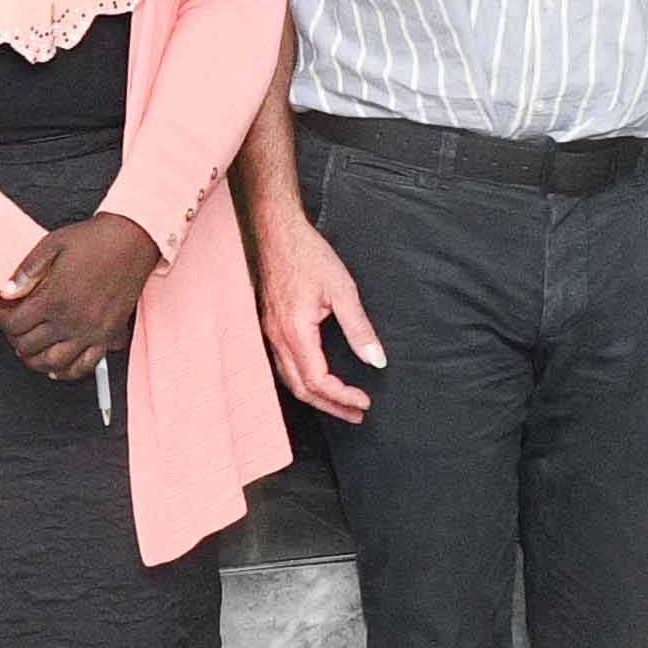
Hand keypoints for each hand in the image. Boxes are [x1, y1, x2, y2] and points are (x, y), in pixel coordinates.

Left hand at [0, 214, 162, 379]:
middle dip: (14, 339)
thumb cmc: (96, 241)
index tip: (3, 314)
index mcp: (54, 297)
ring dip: (34, 360)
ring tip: (29, 349)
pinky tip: (57, 366)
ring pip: (53, 363)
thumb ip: (27, 271)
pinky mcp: (108, 336)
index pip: (14, 324)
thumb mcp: (52, 244)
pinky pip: (84, 366)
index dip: (1, 320)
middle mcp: (71, 319)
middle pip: (29, 346)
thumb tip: (7, 292)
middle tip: (13, 329)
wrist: (132, 242)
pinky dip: (67, 372)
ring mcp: (91, 331)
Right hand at [248, 195, 380, 422]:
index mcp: (295, 331)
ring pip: (289, 380)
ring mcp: (270, 334)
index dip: (342, 396)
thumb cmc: (310, 256)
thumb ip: (359, 329)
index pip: (318, 380)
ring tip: (341, 404)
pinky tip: (318, 380)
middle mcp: (278, 338)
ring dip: (316, 397)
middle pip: (301, 389)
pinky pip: (283, 366)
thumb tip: (377, 360)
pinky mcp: (269, 327)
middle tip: (357, 414)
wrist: (278, 233)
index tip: (365, 401)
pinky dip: (302, 381)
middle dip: (330, 406)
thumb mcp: (343, 290)